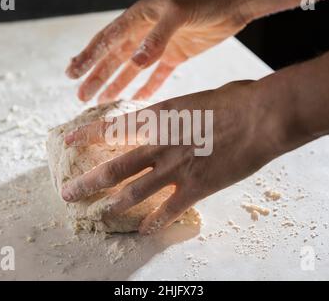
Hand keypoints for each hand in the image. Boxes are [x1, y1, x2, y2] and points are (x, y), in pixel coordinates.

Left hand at [62, 80, 285, 233]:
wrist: (260, 116)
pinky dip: (155, 221)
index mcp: (158, 117)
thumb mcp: (195, 99)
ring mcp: (175, 169)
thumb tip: (174, 118)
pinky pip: (168, 210)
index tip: (68, 141)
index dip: (87, 136)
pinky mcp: (195, 187)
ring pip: (133, 192)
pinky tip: (146, 230)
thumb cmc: (233, 100)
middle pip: (114, 168)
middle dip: (88, 183)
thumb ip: (178, 113)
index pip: (112, 129)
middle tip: (69, 193)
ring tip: (99, 213)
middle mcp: (159, 145)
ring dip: (113, 205)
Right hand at [66, 0, 251, 102]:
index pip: (107, 40)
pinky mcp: (176, 55)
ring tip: (101, 102)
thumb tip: (134, 62)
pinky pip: (157, 76)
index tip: (71, 73)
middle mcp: (144, 33)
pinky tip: (136, 100)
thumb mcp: (178, 14)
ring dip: (116, 85)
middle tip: (81, 96)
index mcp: (138, 18)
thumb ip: (156, 38)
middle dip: (97, 77)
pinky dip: (146, 88)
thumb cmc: (203, 0)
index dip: (88, 57)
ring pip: (132, 69)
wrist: (232, 2)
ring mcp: (159, 46)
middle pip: (114, 58)